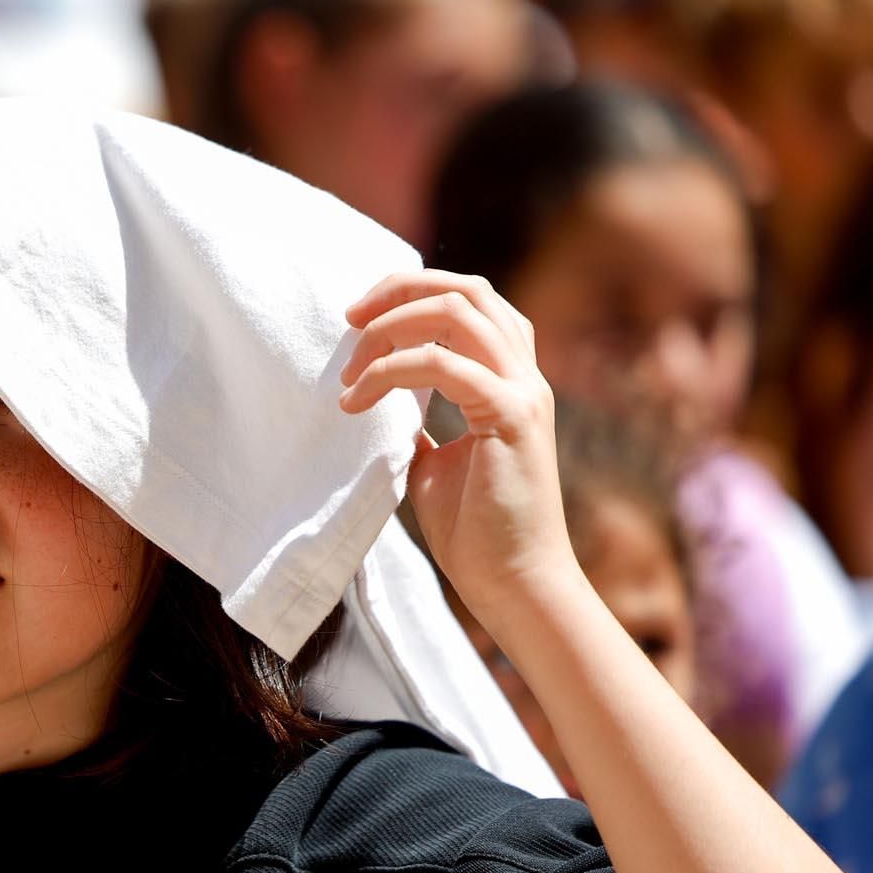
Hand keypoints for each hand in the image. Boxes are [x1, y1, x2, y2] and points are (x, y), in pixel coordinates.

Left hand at [338, 270, 579, 626]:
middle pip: (467, 291)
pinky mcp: (512, 416)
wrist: (513, 582)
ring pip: (459, 313)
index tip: (358, 321)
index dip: (412, 295)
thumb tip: (381, 401)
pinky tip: (356, 402)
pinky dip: (390, 373)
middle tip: (348, 318)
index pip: (469, 303)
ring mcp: (524, 392)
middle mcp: (523, 376)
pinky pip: (443, 365)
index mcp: (509, 380)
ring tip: (349, 366)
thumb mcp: (434, 462)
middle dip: (400, 290)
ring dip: (391, 327)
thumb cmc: (477, 531)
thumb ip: (418, 423)